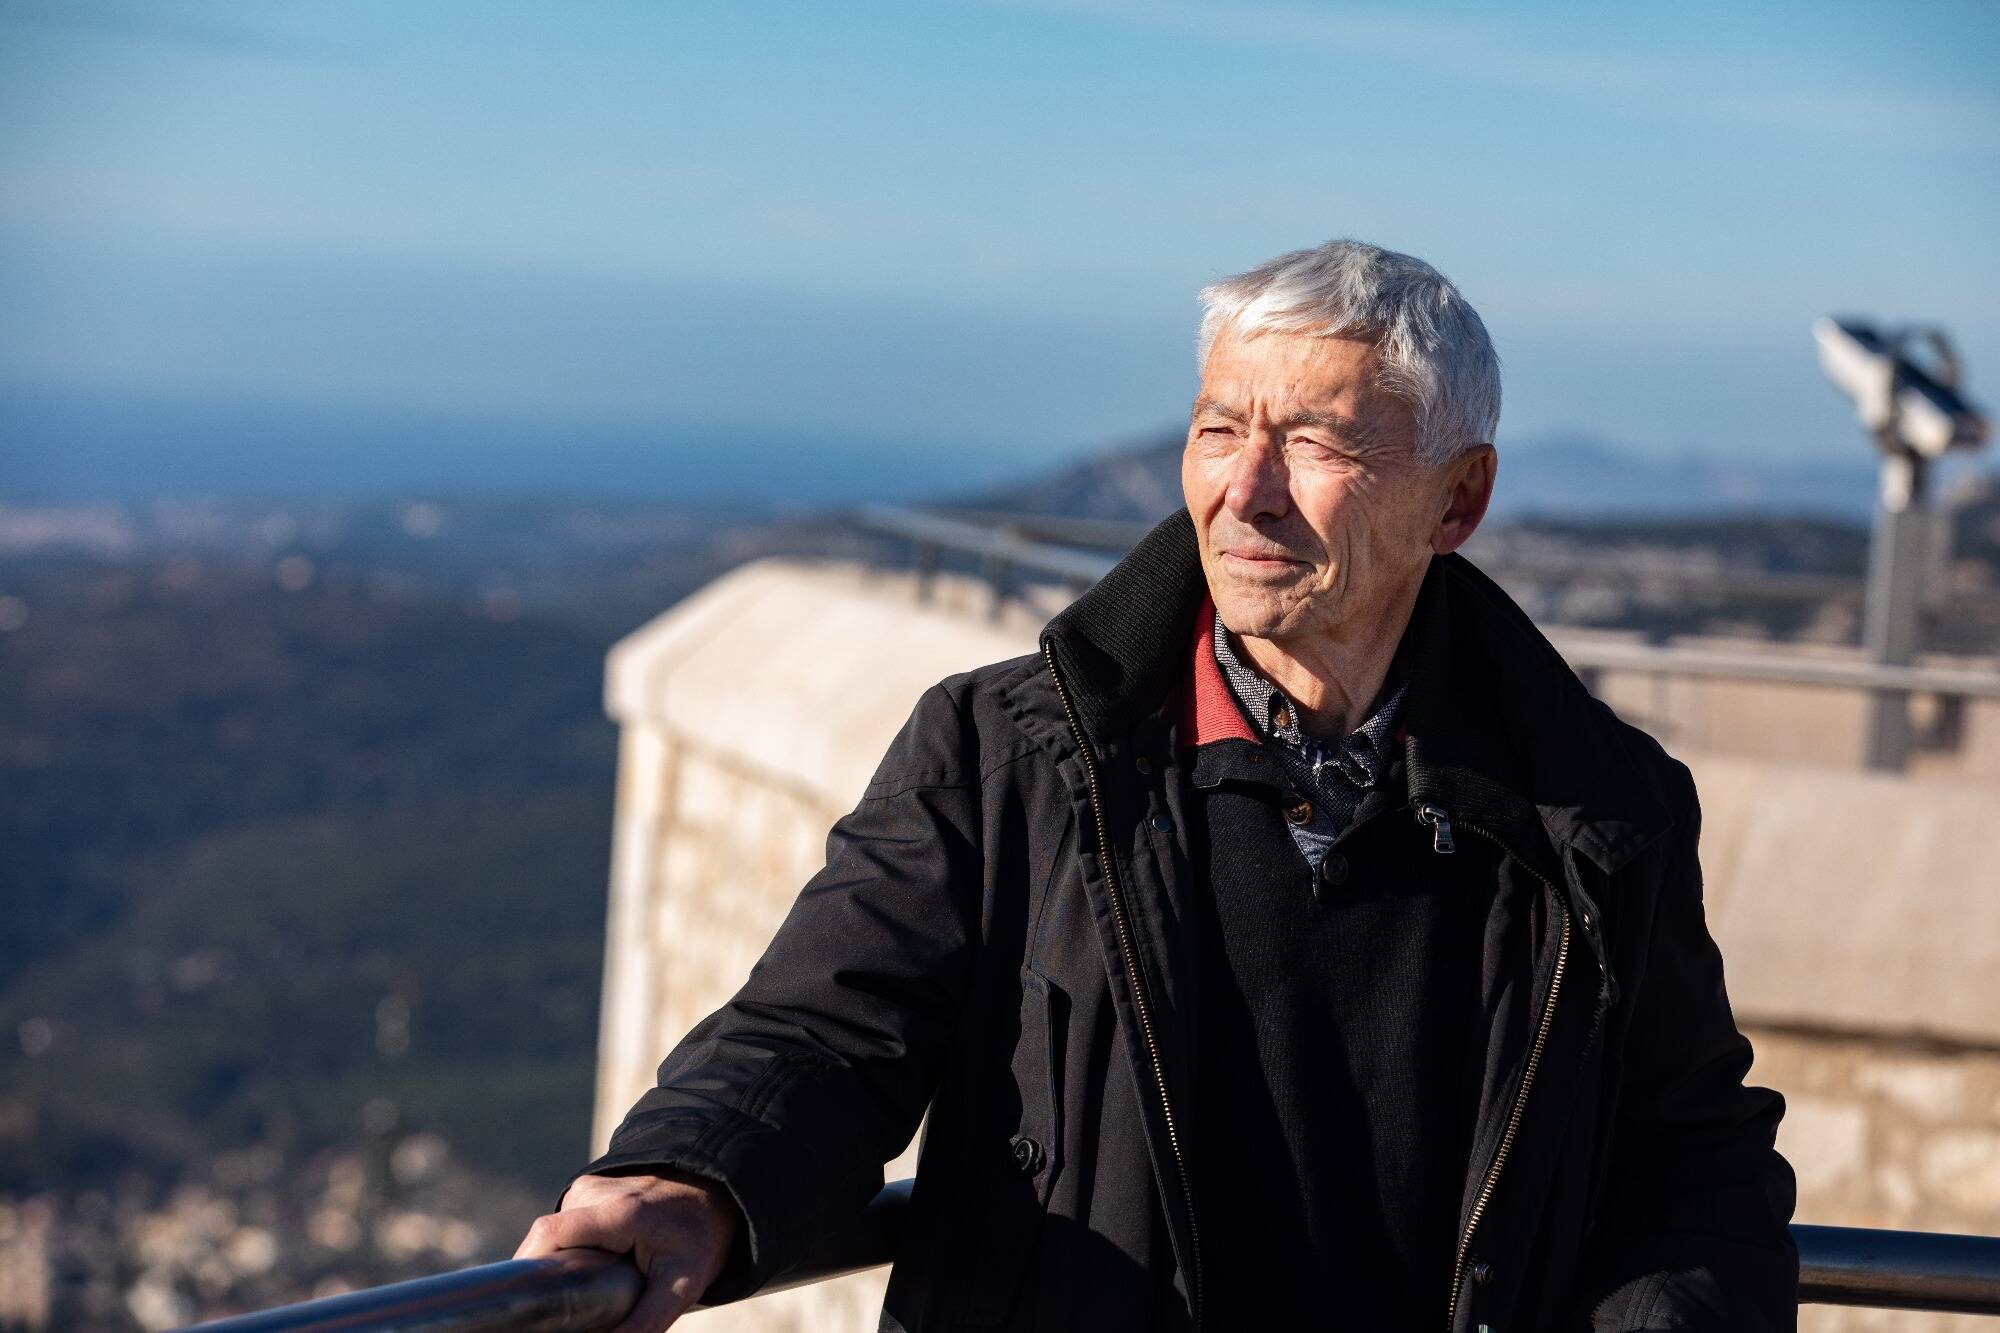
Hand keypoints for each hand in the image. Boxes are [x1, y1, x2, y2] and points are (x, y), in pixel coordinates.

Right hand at [515, 1169, 741, 1332]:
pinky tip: (586, 1269)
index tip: (527, 1306)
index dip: (528, 1268)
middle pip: (544, 1240)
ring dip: (558, 1264)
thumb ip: (644, 1323)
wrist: (716, 1190)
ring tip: (580, 1288)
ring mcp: (589, 1186)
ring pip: (553, 1235)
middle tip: (560, 1310)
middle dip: (545, 1276)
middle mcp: (595, 1192)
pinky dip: (567, 1250)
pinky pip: (565, 1226)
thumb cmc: (700, 1236)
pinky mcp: (588, 1189)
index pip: (549, 1235)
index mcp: (617, 1213)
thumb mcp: (682, 1284)